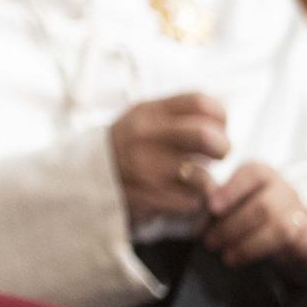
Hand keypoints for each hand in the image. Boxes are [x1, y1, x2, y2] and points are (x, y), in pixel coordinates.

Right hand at [110, 93, 229, 225]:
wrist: (84, 176)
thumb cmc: (127, 144)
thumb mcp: (143, 117)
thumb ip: (177, 113)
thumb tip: (222, 114)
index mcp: (149, 113)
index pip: (201, 103)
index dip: (219, 117)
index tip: (216, 128)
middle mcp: (147, 138)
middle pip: (206, 137)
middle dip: (222, 148)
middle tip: (217, 155)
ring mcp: (148, 170)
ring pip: (204, 178)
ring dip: (207, 182)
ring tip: (195, 179)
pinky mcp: (150, 198)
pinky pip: (192, 202)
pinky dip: (191, 200)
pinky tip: (178, 193)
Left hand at [204, 161, 306, 272]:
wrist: (294, 231)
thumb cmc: (250, 210)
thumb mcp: (234, 199)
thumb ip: (218, 201)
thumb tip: (197, 209)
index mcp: (262, 174)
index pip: (251, 174)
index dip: (231, 190)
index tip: (211, 207)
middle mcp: (284, 189)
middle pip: (262, 206)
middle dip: (233, 226)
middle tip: (210, 241)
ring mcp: (300, 212)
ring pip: (279, 227)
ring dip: (248, 244)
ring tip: (226, 255)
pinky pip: (298, 246)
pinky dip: (268, 253)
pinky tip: (244, 259)